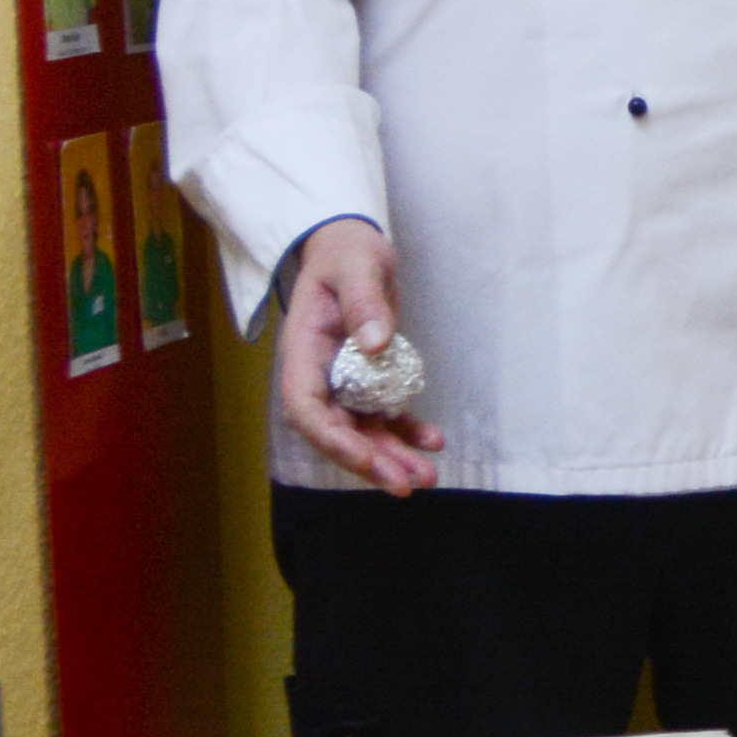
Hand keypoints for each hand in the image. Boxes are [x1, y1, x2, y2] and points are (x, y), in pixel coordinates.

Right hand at [275, 219, 438, 494]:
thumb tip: (377, 344)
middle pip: (337, 431)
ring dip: (392, 457)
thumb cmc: (346, 255)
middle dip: (369, 462)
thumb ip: (365, 301)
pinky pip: (384, 416)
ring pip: (363, 431)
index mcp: (303, 351)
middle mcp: (319, 375)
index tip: (363, 456)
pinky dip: (407, 432)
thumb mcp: (357, 266)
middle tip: (405, 485)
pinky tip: (433, 441)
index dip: (331, 438)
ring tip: (427, 477)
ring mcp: (343, 382)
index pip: (306, 408)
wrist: (351, 250)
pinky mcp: (369, 381)